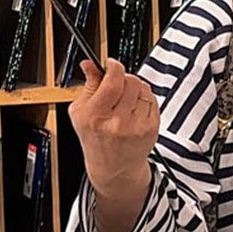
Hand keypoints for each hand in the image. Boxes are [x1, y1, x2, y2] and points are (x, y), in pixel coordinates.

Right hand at [69, 58, 159, 193]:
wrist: (113, 167)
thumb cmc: (95, 140)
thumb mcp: (80, 113)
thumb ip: (88, 85)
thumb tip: (89, 64)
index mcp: (96, 116)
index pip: (113, 80)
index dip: (113, 66)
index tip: (111, 64)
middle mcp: (117, 122)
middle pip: (130, 81)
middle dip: (123, 78)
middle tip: (116, 85)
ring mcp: (137, 126)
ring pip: (143, 88)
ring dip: (135, 88)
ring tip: (125, 100)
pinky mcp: (151, 128)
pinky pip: (152, 99)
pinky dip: (144, 99)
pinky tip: (134, 109)